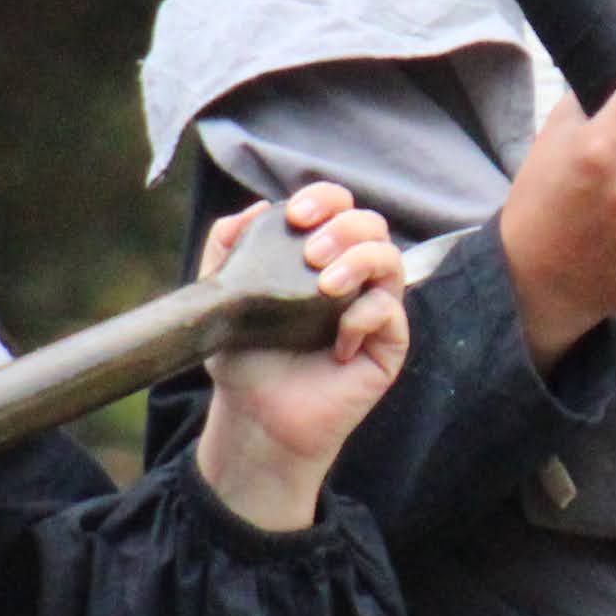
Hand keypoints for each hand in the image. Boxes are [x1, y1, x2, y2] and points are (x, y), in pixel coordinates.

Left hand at [192, 187, 408, 531]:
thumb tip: (257, 208)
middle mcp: (352, 277)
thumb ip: (227, 247)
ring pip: (391, 259)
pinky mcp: (387, 346)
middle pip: (372, 224)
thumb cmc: (245, 359)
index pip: (338, 207)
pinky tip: (336, 342)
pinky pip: (390, 312)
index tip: (295, 214)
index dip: (325, 198)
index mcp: (319, 256)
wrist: (255, 418)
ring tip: (325, 285)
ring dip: (359, 260)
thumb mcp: (224, 297)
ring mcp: (373, 309)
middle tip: (311, 252)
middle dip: (344, 227)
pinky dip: (363, 316)